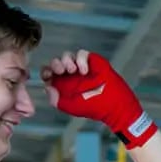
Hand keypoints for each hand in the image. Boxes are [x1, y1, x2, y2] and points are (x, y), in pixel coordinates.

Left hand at [42, 49, 156, 147]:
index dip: (46, 72)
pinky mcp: (92, 61)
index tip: (49, 75)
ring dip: (66, 60)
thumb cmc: (94, 108)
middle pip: (56, 62)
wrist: (113, 105)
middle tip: (61, 71)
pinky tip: (85, 70)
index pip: (49, 73)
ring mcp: (81, 67)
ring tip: (73, 70)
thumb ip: (55, 100)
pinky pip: (81, 53)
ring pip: (67, 55)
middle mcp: (71, 75)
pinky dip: (81, 59)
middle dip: (55, 64)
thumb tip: (47, 87)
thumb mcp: (70, 106)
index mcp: (64, 85)